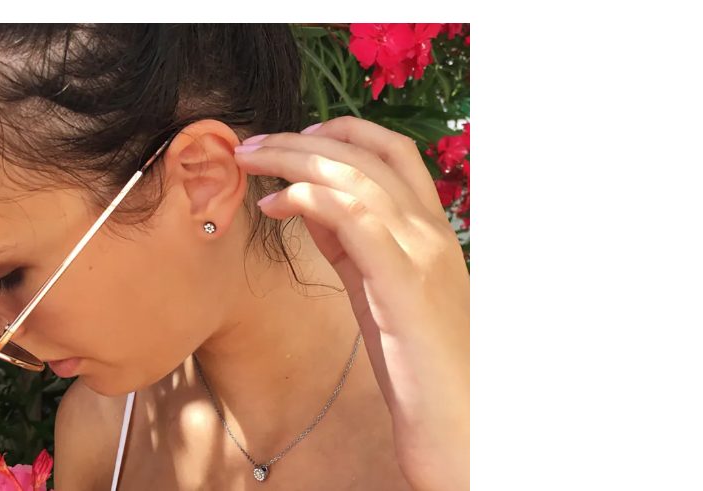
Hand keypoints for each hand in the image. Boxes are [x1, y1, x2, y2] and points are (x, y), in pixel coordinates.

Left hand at [234, 117, 477, 490]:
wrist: (450, 414)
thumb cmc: (412, 354)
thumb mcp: (375, 283)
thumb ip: (348, 240)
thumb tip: (306, 202)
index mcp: (430, 226)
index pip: (394, 149)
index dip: (343, 131)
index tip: (296, 136)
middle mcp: (430, 227)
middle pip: (366, 152)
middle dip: (302, 139)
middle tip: (253, 144)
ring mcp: (420, 249)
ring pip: (355, 173)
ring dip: (295, 158)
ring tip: (252, 161)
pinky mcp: (400, 278)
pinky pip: (351, 214)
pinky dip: (307, 197)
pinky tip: (275, 203)